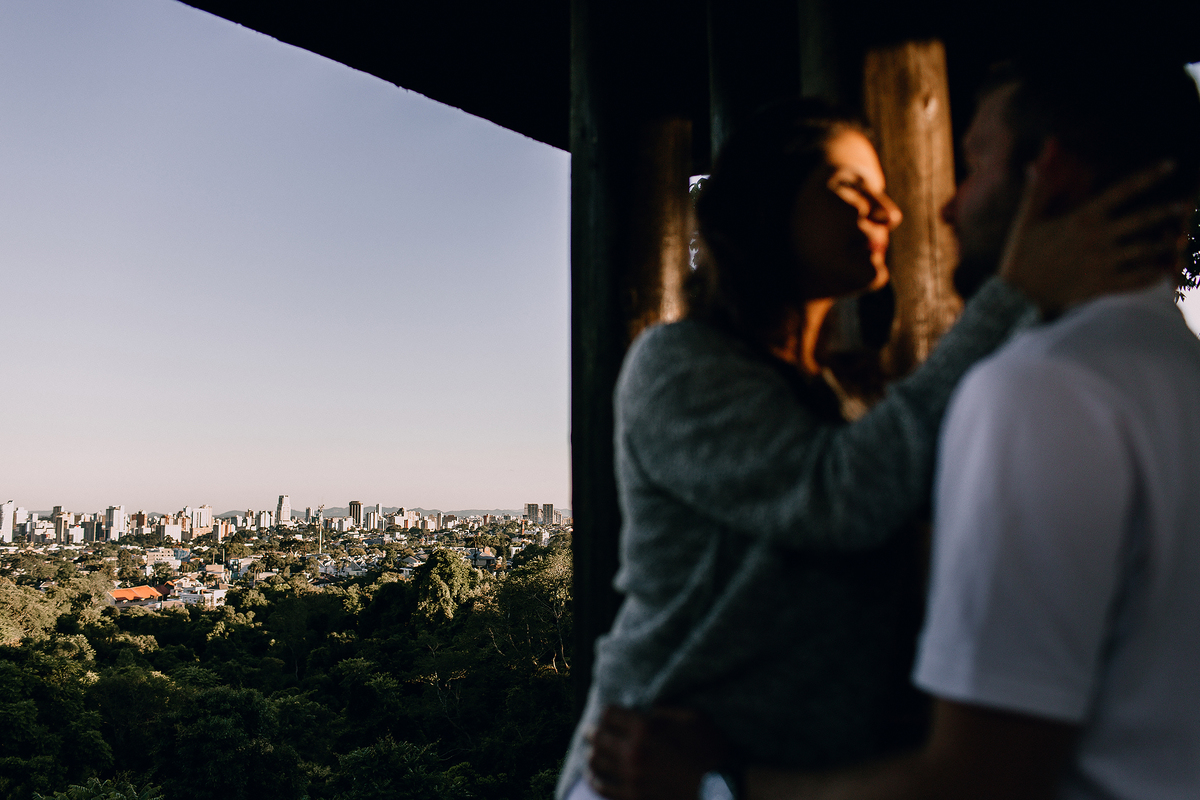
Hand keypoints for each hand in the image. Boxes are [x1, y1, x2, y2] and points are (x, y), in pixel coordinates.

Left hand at [587, 705, 730, 799]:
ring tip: (590, 753)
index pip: (610, 715)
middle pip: (598, 738)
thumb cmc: (711, 752)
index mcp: (645, 729)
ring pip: (596, 763)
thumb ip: (666, 711)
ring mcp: (631, 778)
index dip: (607, 713)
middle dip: (592, 732)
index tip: (608, 715)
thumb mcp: (693, 719)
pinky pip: (603, 788)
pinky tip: (594, 776)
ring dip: (591, 755)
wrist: (721, 791)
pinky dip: (595, 780)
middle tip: (588, 732)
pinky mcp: (633, 798)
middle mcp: (632, 752)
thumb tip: (648, 712)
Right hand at [998, 159, 1190, 316]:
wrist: (1018, 295)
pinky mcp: (1103, 284)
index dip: (1149, 176)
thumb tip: (1033, 165)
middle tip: (1182, 206)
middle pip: (1143, 219)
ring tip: (1174, 239)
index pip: (1122, 190)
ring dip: (1163, 243)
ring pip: (1145, 250)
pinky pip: (1137, 279)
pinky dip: (1153, 274)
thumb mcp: (1026, 221)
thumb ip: (1036, 193)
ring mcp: (1103, 262)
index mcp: (1082, 218)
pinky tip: (1161, 270)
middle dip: (1166, 211)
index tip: (1170, 165)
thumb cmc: (1021, 255)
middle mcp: (1097, 238)